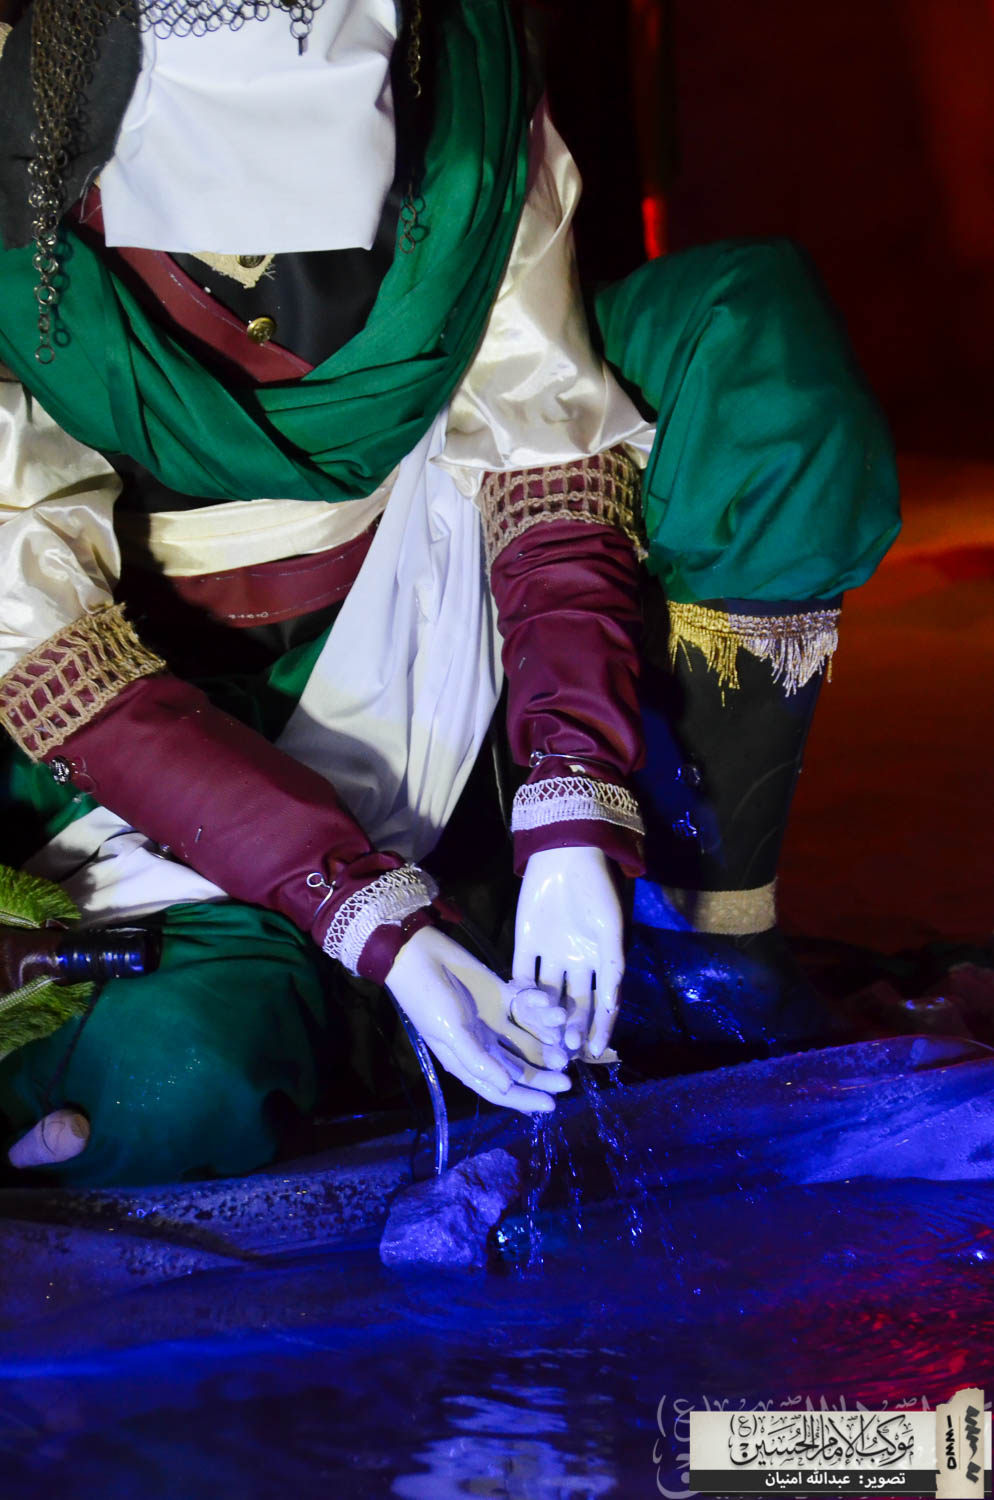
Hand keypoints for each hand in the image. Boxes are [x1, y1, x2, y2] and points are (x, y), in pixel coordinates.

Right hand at [385, 926, 570, 1113]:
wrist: (419, 953)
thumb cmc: (427, 998)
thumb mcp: (450, 1032)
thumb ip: (478, 1060)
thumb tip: (506, 1087)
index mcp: (466, 1060)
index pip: (499, 1089)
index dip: (524, 1099)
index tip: (551, 1105)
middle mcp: (482, 1044)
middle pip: (518, 1067)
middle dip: (542, 1075)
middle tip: (567, 1081)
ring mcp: (493, 1020)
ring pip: (527, 1039)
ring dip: (546, 1045)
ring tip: (565, 1047)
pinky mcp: (501, 995)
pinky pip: (527, 1008)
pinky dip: (540, 1010)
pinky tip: (553, 1010)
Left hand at [513, 846, 624, 1061]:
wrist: (566, 855)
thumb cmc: (596, 892)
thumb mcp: (610, 931)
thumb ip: (611, 968)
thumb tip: (613, 1006)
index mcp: (600, 961)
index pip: (600, 1004)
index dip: (598, 1028)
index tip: (593, 1052)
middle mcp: (575, 963)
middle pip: (573, 1004)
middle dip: (571, 1028)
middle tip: (566, 1051)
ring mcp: (549, 955)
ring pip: (547, 994)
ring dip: (546, 1017)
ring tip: (543, 1038)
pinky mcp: (525, 944)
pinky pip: (522, 974)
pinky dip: (521, 992)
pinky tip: (521, 1010)